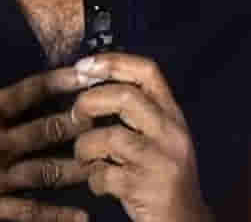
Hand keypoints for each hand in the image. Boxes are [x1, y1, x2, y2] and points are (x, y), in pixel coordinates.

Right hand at [0, 9, 96, 221]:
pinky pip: (29, 212)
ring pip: (48, 171)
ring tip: (109, 158)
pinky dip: (58, 214)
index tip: (90, 72)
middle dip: (82, 121)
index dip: (62, 81)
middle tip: (112, 114)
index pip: (29, 92)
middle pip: (48, 130)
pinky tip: (85, 213)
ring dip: (80, 164)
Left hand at [71, 54, 210, 221]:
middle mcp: (171, 132)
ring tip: (85, 158)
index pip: (148, 72)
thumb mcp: (164, 139)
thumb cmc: (166, 179)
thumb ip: (142, 114)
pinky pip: (102, 174)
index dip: (113, 62)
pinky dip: (92, 179)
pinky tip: (99, 184)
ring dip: (84, 148)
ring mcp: (159, 159)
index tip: (85, 65)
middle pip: (125, 97)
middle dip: (89, 102)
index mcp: (174, 116)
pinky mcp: (144, 187)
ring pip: (108, 136)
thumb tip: (98, 86)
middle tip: (76, 115)